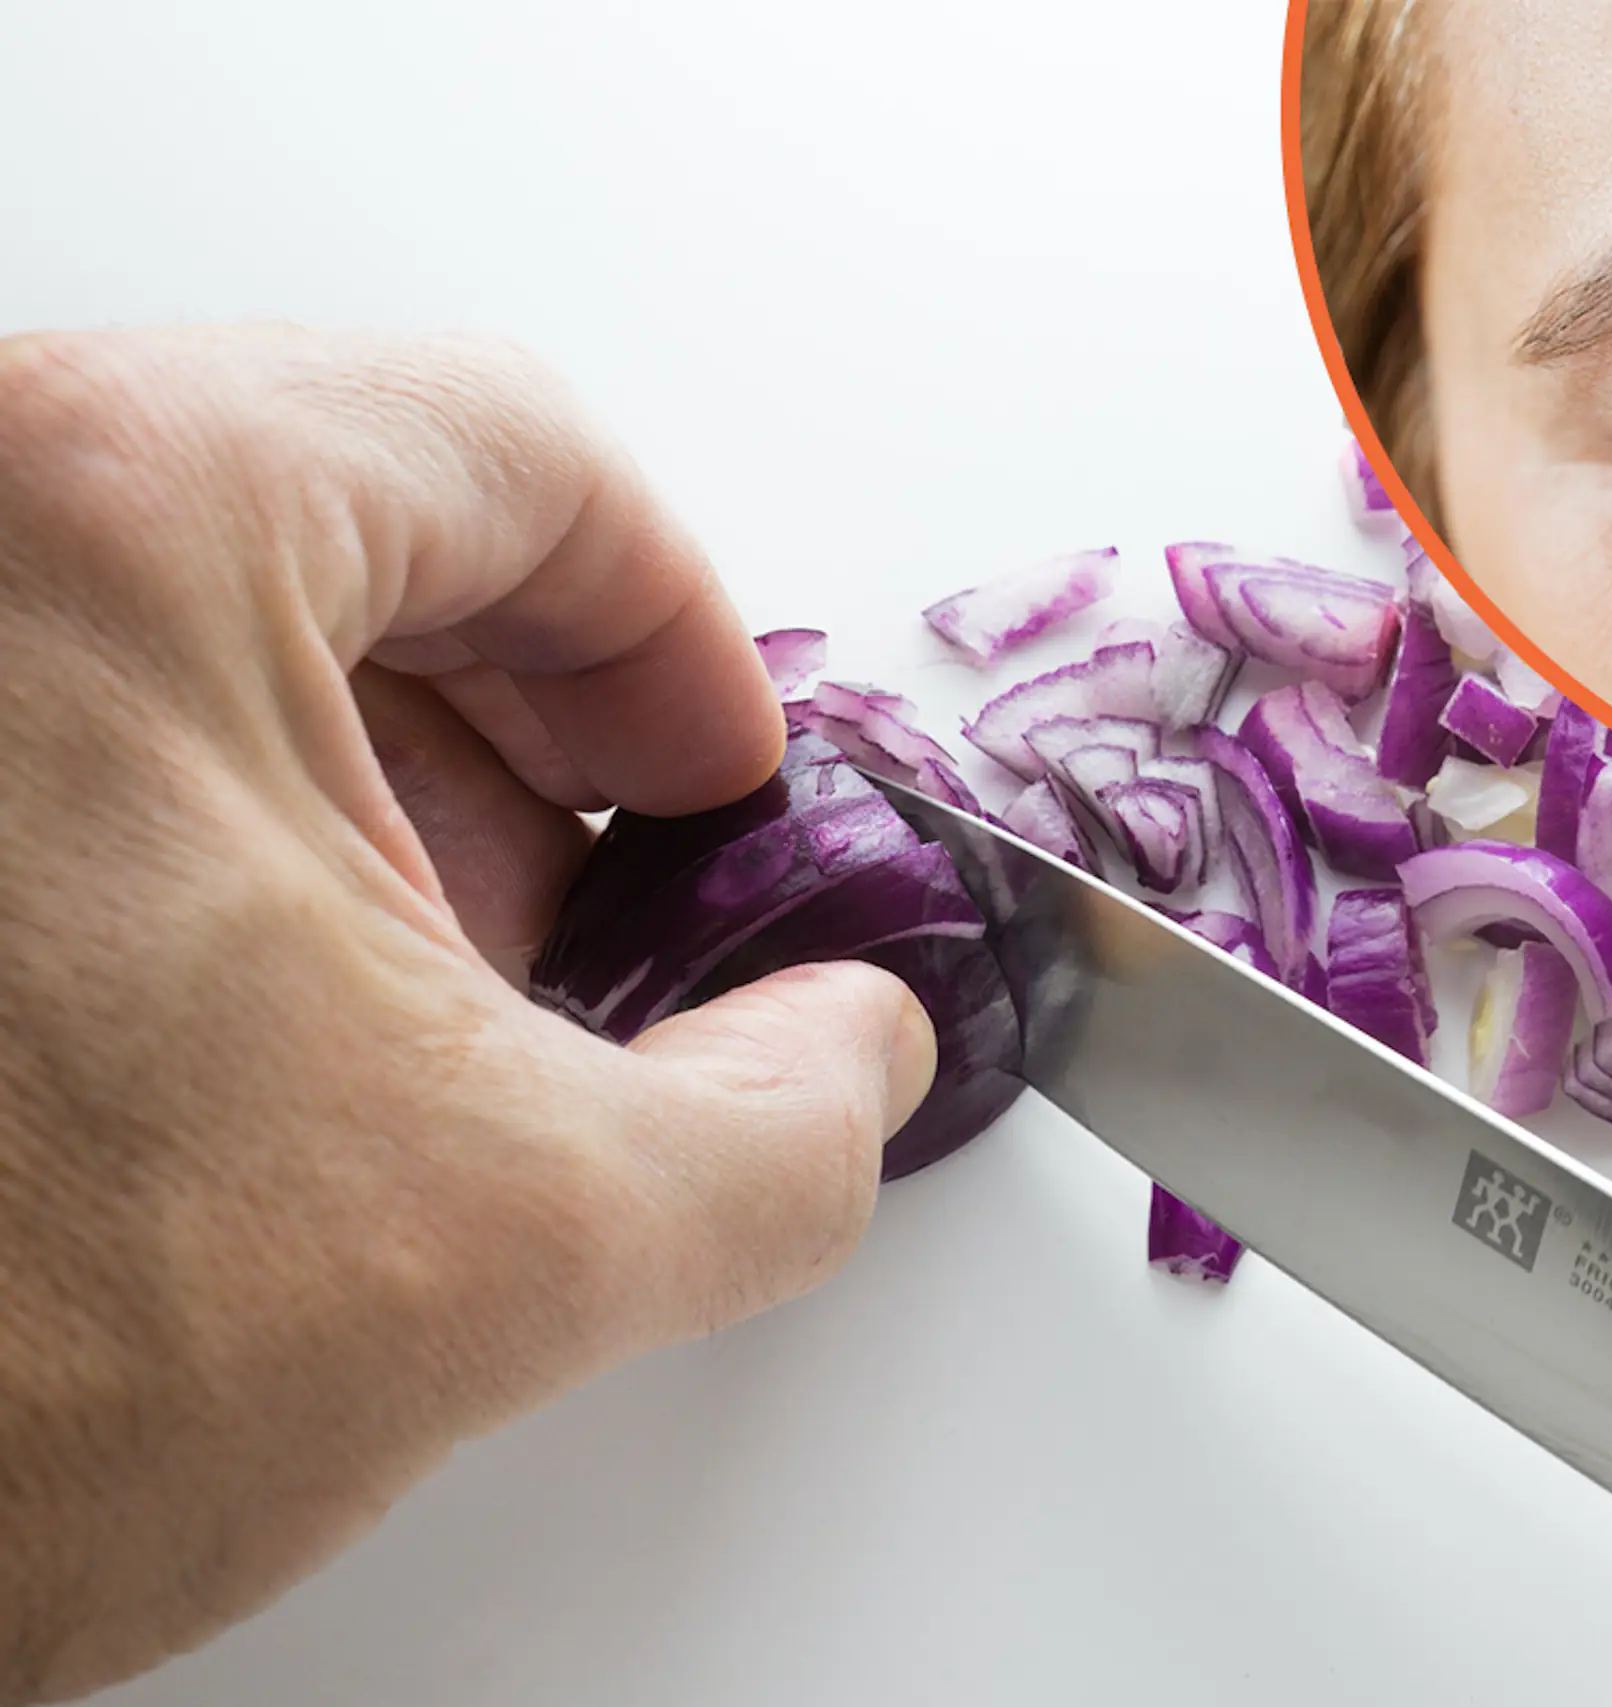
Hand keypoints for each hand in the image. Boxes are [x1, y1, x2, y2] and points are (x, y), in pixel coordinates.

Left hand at [0, 327, 934, 1702]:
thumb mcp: (510, 1238)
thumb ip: (786, 1120)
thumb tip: (841, 1054)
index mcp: (115, 515)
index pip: (521, 453)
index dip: (678, 644)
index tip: (711, 787)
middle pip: (360, 514)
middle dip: (527, 740)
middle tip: (596, 910)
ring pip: (207, 610)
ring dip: (371, 795)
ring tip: (414, 1007)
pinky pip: (69, 709)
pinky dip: (210, 833)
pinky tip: (248, 1025)